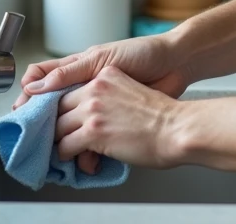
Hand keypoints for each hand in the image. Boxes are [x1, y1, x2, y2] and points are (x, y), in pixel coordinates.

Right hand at [13, 34, 190, 174]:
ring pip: (70, 129)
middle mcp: (83, 88)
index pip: (41, 80)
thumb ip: (70, 72)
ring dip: (64, 144)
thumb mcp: (102, 58)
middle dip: (43, 128)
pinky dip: (87, 153)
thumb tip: (35, 85)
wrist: (176, 66)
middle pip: (52, 110)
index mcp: (77, 68)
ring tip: (60, 156)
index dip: (28, 95)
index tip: (21, 112)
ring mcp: (96, 106)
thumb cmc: (142, 53)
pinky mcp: (111, 122)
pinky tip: (86, 160)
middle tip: (37, 142)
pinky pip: (92, 140)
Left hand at [54, 66, 181, 168]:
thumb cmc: (163, 114)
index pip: (71, 88)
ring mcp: (92, 110)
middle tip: (64, 137)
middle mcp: (95, 89)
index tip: (66, 119)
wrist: (177, 127)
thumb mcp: (131, 91)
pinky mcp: (92, 132)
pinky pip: (65, 146)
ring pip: (58, 127)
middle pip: (59, 107)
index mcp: (106, 75)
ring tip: (70, 151)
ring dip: (62, 141)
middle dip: (60, 124)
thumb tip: (97, 116)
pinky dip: (68, 156)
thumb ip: (109, 97)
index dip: (67, 107)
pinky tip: (78, 160)